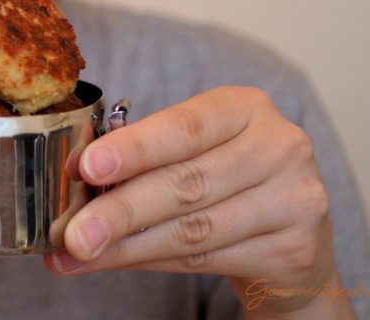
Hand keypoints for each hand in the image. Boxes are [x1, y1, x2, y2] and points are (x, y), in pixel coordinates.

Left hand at [45, 86, 354, 317]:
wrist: (294, 234)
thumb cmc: (226, 176)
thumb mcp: (195, 147)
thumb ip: (145, 153)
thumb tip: (76, 172)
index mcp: (244, 107)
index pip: (184, 127)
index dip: (133, 149)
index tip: (85, 167)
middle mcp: (278, 146)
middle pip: (185, 183)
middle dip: (119, 211)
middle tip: (72, 233)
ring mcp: (295, 200)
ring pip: (193, 230)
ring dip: (127, 246)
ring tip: (80, 253)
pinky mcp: (297, 251)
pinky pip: (206, 260)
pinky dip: (150, 263)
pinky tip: (115, 262)